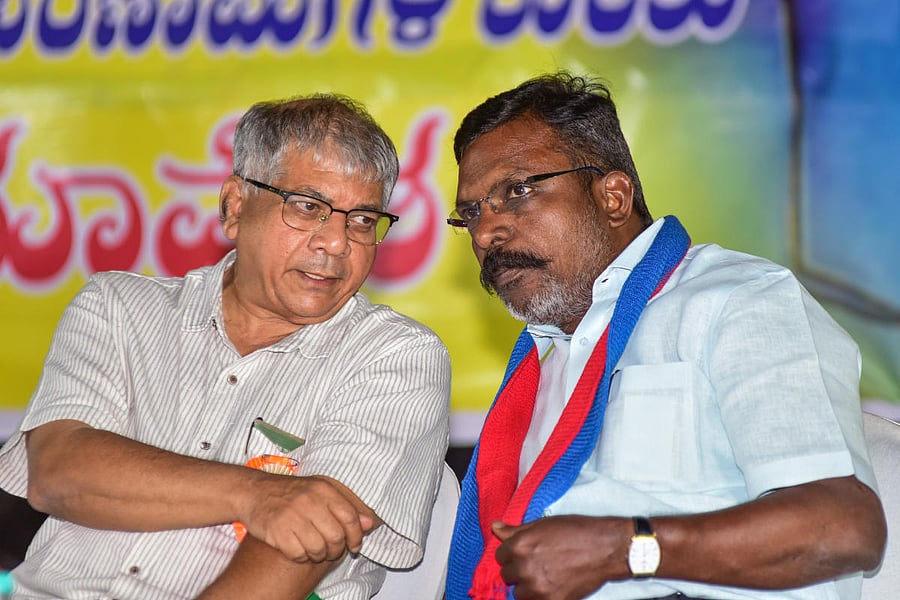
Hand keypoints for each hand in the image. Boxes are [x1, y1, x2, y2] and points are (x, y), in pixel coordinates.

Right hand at [239, 474, 373, 562]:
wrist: (254, 491)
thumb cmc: (291, 493)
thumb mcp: (319, 490)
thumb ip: (345, 506)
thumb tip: (369, 523)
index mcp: (323, 489)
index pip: (350, 517)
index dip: (356, 536)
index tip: (355, 546)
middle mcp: (309, 500)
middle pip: (336, 537)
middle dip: (337, 550)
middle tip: (331, 551)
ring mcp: (292, 515)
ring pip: (318, 549)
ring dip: (319, 555)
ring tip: (314, 550)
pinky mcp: (277, 530)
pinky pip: (298, 554)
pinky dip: (301, 557)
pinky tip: (298, 550)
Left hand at [493, 516, 630, 599]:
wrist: (605, 548)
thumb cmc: (575, 531)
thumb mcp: (543, 524)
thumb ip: (516, 530)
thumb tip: (495, 527)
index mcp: (520, 545)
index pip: (500, 556)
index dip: (512, 554)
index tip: (524, 554)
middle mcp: (524, 567)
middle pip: (507, 575)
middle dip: (518, 570)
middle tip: (537, 564)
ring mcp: (537, 587)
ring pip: (519, 593)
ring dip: (528, 586)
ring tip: (545, 576)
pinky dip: (541, 596)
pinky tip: (552, 585)